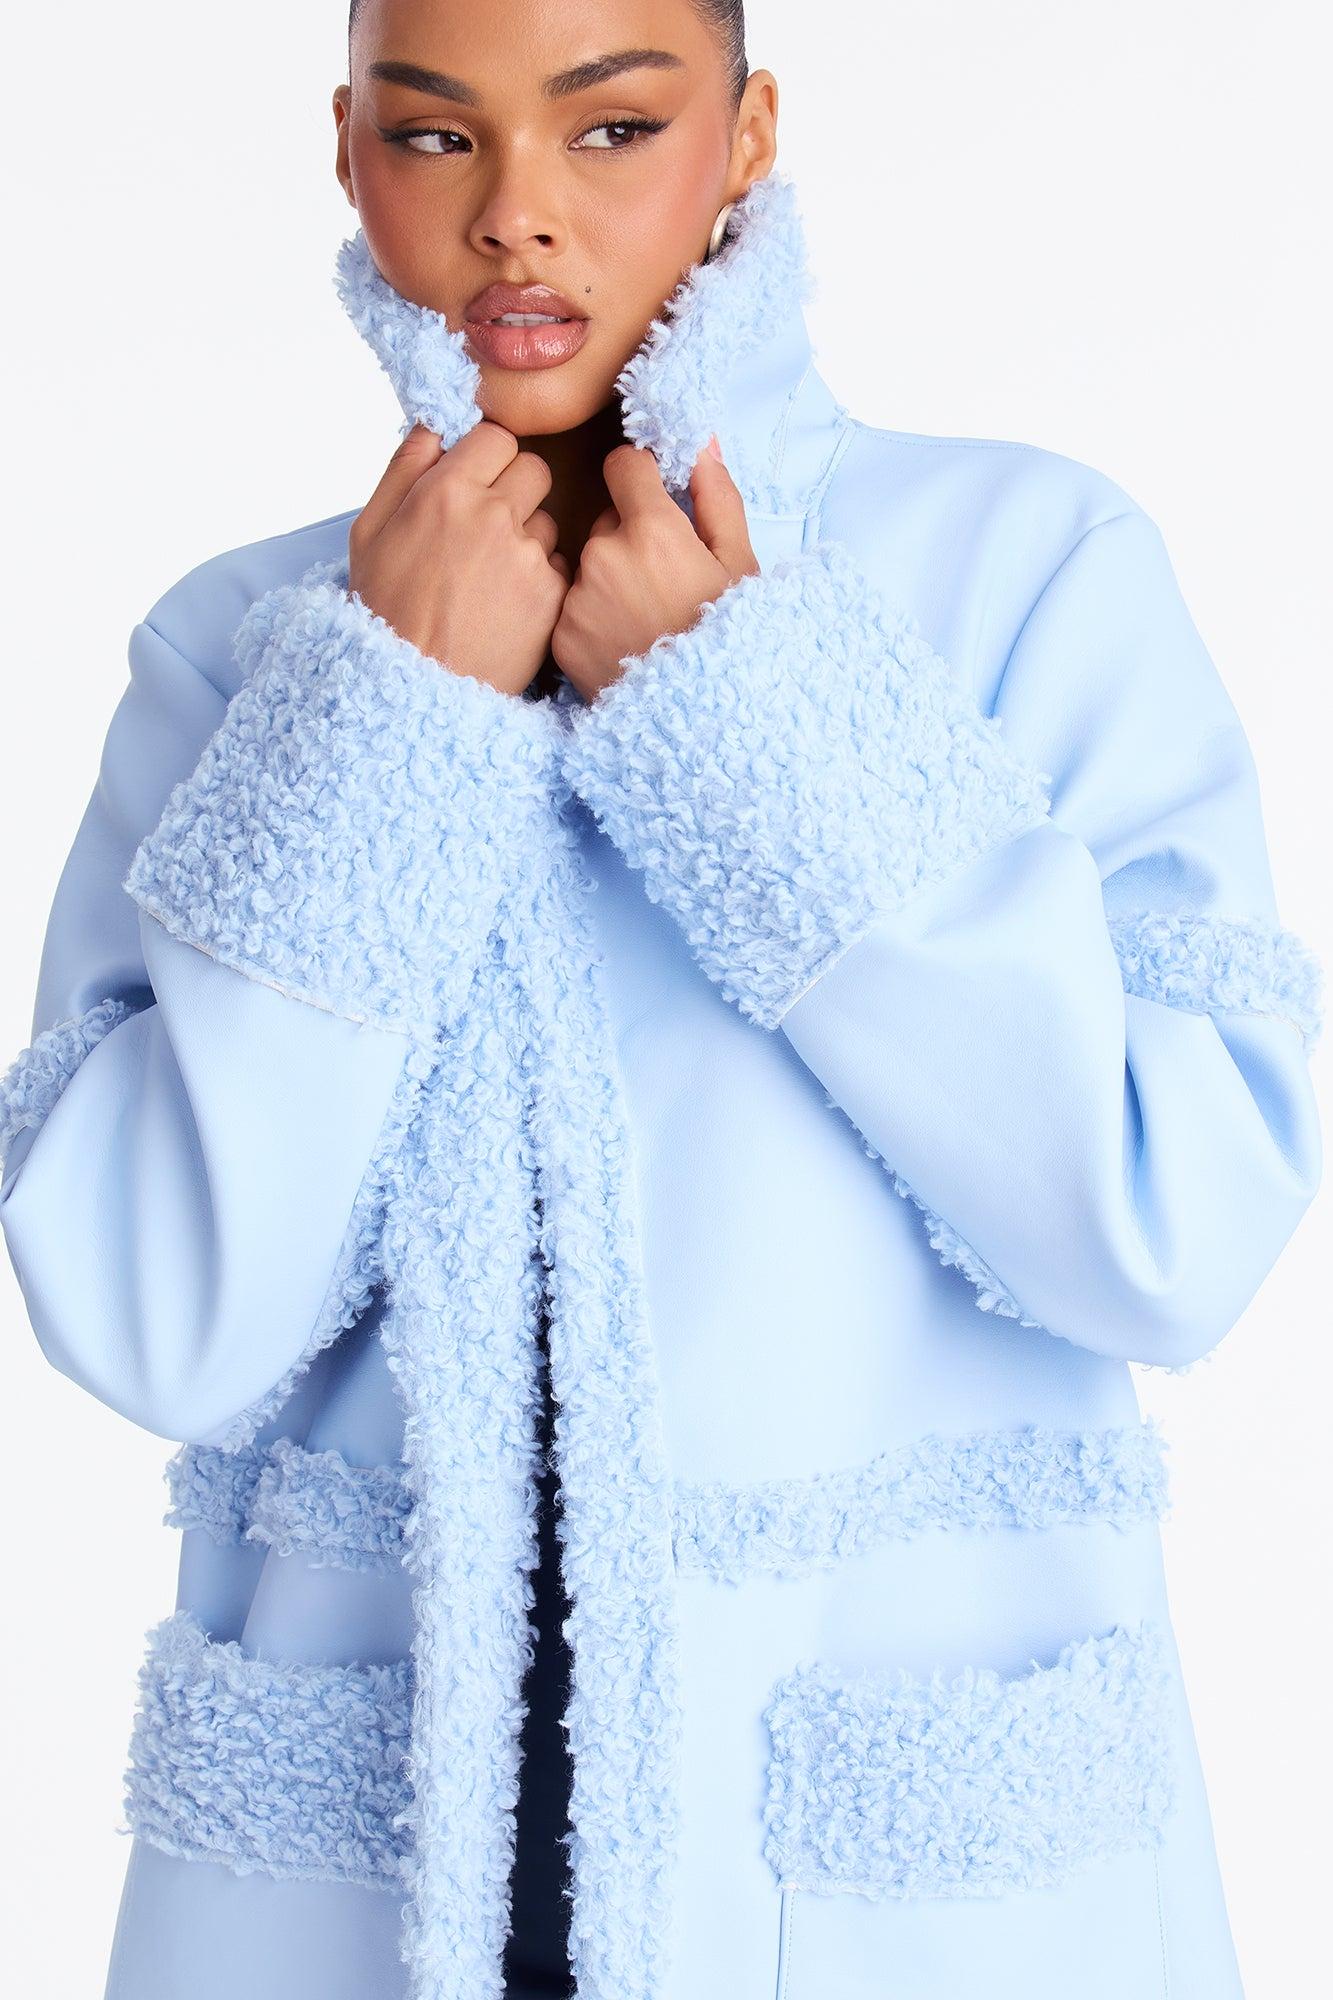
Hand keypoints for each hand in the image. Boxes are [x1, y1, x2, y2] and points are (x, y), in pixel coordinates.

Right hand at [347, 421, 570, 697]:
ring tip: (491, 575)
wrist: (415, 688)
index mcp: (445, 491)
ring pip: (547, 519)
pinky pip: (557, 564)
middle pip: (534, 470)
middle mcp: (493, 515)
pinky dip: (539, 578)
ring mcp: (527, 555)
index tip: (477, 482)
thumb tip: (435, 425)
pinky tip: (507, 603)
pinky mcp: (551, 594)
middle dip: (515, 490)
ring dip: (527, 536)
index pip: (497, 438)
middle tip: (487, 527)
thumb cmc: (385, 612)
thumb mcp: (369, 532)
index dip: (488, 459)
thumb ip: (404, 468)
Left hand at [551, 437, 759, 702]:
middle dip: (630, 538)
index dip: (640, 479)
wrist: (704, 724)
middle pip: (607, 520)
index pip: (623, 465)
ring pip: (588, 565)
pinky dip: (591, 617)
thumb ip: (717, 497)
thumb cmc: (731, 642)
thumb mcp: (741, 566)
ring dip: (609, 579)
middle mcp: (605, 556)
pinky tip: (622, 643)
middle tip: (663, 584)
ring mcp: (577, 598)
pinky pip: (572, 606)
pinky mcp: (560, 637)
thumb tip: (699, 444)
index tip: (653, 499)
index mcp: (653, 530)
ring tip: (644, 620)